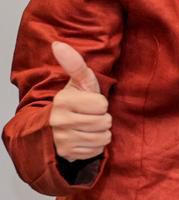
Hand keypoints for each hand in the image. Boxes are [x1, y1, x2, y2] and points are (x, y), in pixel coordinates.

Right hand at [48, 41, 111, 160]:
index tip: (89, 103)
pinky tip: (84, 139)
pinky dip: (94, 146)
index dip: (100, 104)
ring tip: (87, 127)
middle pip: (104, 122)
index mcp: (63, 101)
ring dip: (100, 133)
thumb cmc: (74, 102)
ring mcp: (63, 140)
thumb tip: (58, 44)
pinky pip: (97, 150)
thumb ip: (74, 64)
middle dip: (101, 119)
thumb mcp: (77, 83)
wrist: (53, 128)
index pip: (102, 105)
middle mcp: (59, 122)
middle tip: (89, 116)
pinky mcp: (68, 155)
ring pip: (103, 138)